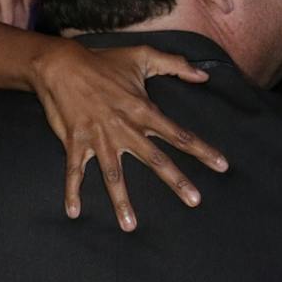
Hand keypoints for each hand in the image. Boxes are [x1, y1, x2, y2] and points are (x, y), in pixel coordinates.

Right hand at [25, 40, 229, 231]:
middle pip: (155, 159)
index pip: (178, 134)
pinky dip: (72, 192)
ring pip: (113, 175)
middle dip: (176, 181)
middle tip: (194, 200)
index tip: (222, 165)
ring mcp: (98, 138)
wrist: (60, 65)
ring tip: (130, 226)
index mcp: (142, 110)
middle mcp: (124, 128)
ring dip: (121, 201)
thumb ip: (175, 65)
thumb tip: (204, 76)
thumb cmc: (102, 61)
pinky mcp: (75, 142)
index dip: (202, 149)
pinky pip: (73, 172)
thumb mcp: (142, 56)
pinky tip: (74, 212)